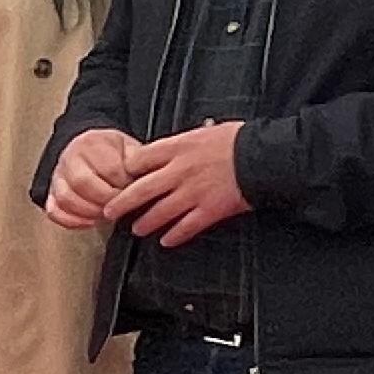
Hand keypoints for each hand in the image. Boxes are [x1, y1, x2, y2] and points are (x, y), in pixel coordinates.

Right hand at [42, 126, 143, 232]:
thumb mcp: (130, 148)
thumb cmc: (113, 152)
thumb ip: (138, 162)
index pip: (108, 168)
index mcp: (92, 143)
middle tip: (120, 206)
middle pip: (83, 183)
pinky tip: (89, 222)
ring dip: (89, 211)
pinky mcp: (52, 193)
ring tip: (106, 215)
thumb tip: (149, 180)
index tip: (134, 191)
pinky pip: (54, 210)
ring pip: (66, 198)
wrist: (91, 147)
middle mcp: (70, 158)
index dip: (124, 185)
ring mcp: (58, 177)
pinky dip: (71, 220)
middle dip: (106, 200)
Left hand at [104, 121, 251, 247]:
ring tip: (136, 229)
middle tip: (109, 211)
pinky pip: (186, 227)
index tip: (119, 178)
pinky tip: (166, 241)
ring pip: (159, 212)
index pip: (140, 159)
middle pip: (141, 189)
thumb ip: (184, 143)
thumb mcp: (205, 132)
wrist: (264, 156)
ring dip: (144, 222)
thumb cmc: (239, 140)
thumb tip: (171, 148)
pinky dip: (174, 235)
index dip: (126, 170)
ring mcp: (193, 192)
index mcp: (178, 148)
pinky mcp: (209, 210)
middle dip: (121, 203)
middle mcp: (180, 171)